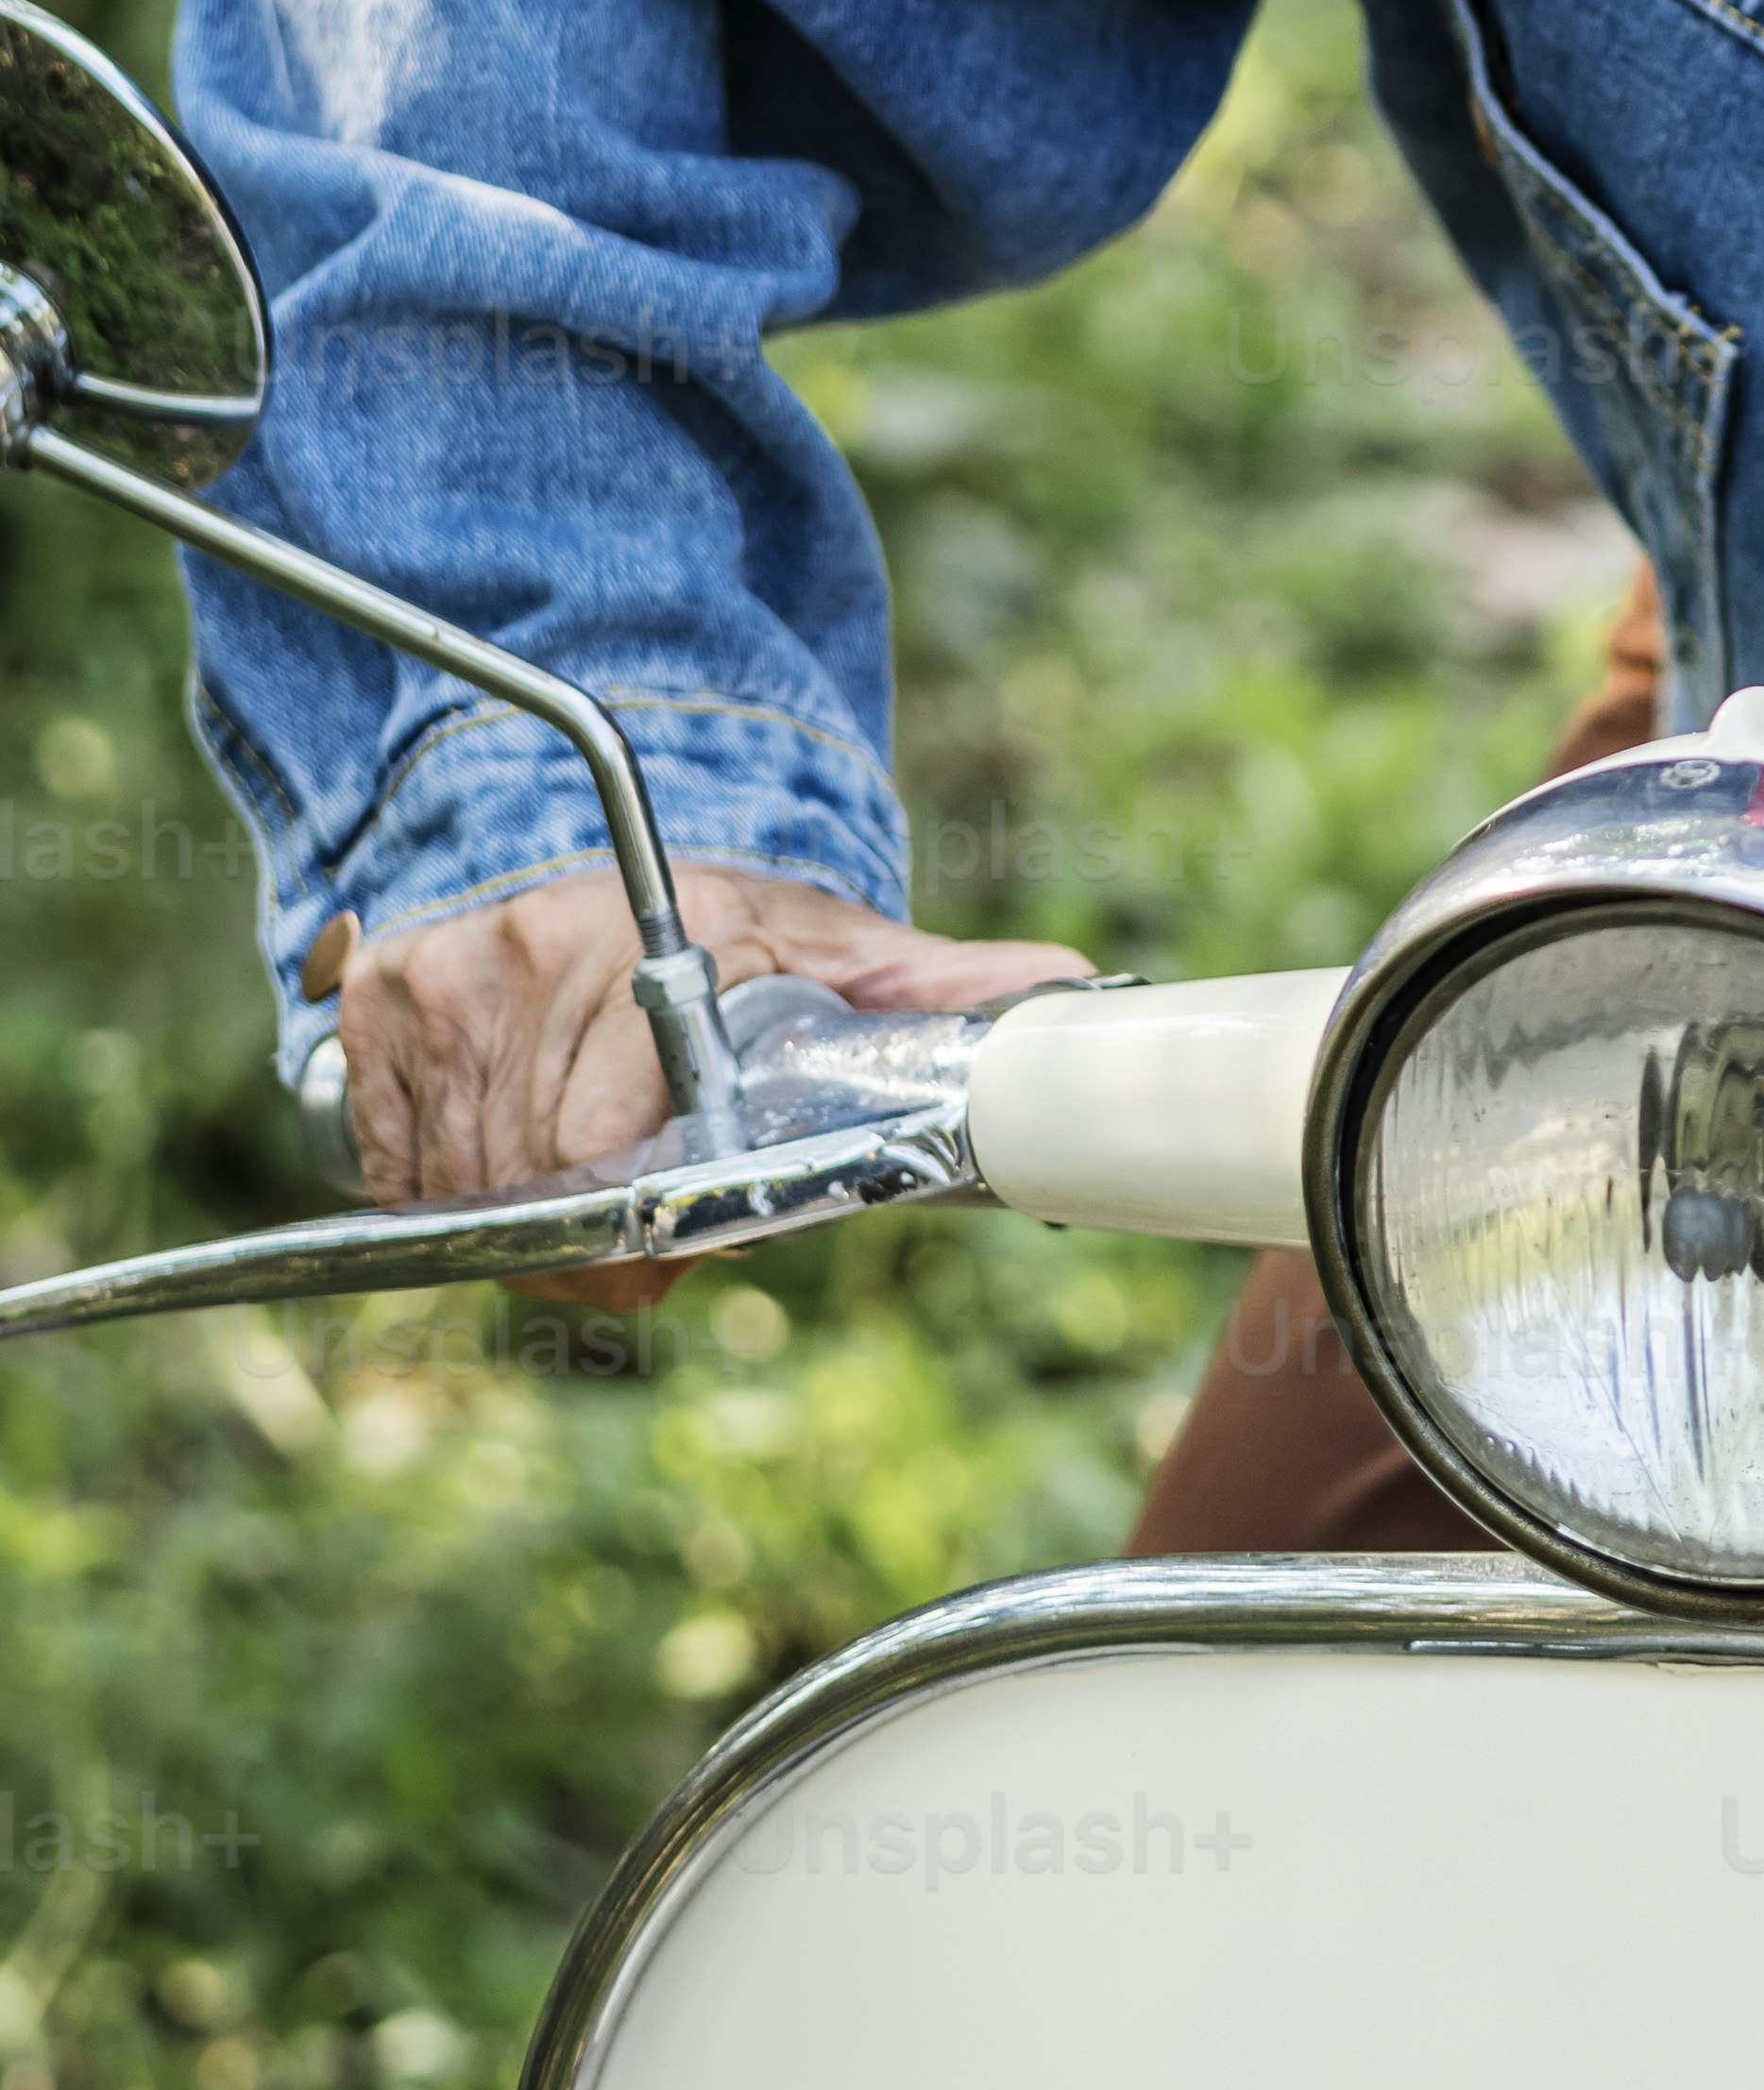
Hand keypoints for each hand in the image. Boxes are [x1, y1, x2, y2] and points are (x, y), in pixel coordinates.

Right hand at [330, 858, 1089, 1216]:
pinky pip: (391, 1162)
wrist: (571, 827)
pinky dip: (443, 1186)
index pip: (607, 1143)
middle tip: (643, 1242)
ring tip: (588, 1195)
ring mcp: (433, 989)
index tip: (664, 1262)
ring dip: (520, 1218)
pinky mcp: (367, 1015)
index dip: (639, 1228)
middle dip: (589, 1237)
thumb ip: (935, 984)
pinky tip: (507, 1157)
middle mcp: (518, 960)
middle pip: (532, 1182)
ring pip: (460, 1183)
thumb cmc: (713, 911)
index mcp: (634, 950)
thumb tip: (1071, 996)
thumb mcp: (824, 939)